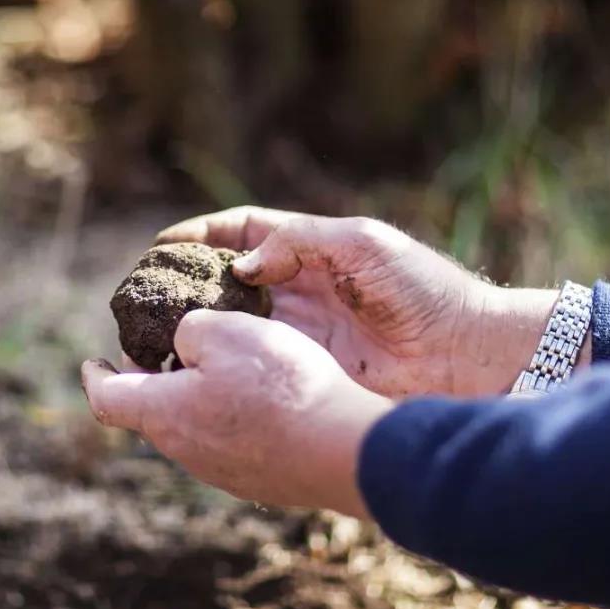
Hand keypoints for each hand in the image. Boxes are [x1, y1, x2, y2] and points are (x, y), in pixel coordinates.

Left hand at [81, 310, 391, 516]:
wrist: (341, 447)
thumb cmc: (280, 385)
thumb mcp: (227, 331)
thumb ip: (191, 329)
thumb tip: (186, 343)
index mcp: (164, 413)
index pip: (107, 398)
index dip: (94, 376)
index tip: (92, 361)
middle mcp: (186, 450)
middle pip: (154, 410)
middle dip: (155, 377)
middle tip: (170, 347)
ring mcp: (223, 470)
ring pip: (196, 425)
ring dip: (199, 394)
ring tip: (227, 364)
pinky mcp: (259, 478)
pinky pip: (234, 440)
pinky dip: (234, 413)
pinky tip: (268, 395)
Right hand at [157, 207, 570, 396]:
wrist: (467, 353)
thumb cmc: (424, 290)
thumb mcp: (363, 245)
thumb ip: (300, 242)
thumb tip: (243, 262)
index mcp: (312, 252)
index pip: (242, 234)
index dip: (200, 237)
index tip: (159, 248)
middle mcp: (299, 292)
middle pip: (226, 282)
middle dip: (184, 285)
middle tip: (142, 298)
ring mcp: (301, 335)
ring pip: (232, 326)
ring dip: (193, 328)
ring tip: (152, 335)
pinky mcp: (308, 373)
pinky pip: (256, 366)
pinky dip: (222, 366)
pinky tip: (192, 369)